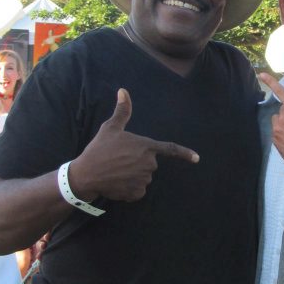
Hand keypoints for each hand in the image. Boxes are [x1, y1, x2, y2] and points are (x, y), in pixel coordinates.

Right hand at [69, 89, 198, 202]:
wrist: (87, 174)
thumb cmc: (99, 149)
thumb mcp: (110, 128)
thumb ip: (122, 111)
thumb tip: (123, 91)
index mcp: (146, 146)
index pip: (170, 149)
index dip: (185, 154)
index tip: (197, 158)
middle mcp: (149, 163)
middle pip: (149, 163)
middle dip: (137, 162)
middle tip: (118, 160)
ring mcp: (144, 179)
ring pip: (142, 177)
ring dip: (132, 175)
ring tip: (115, 171)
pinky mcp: (137, 193)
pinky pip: (137, 190)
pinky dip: (128, 189)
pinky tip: (116, 183)